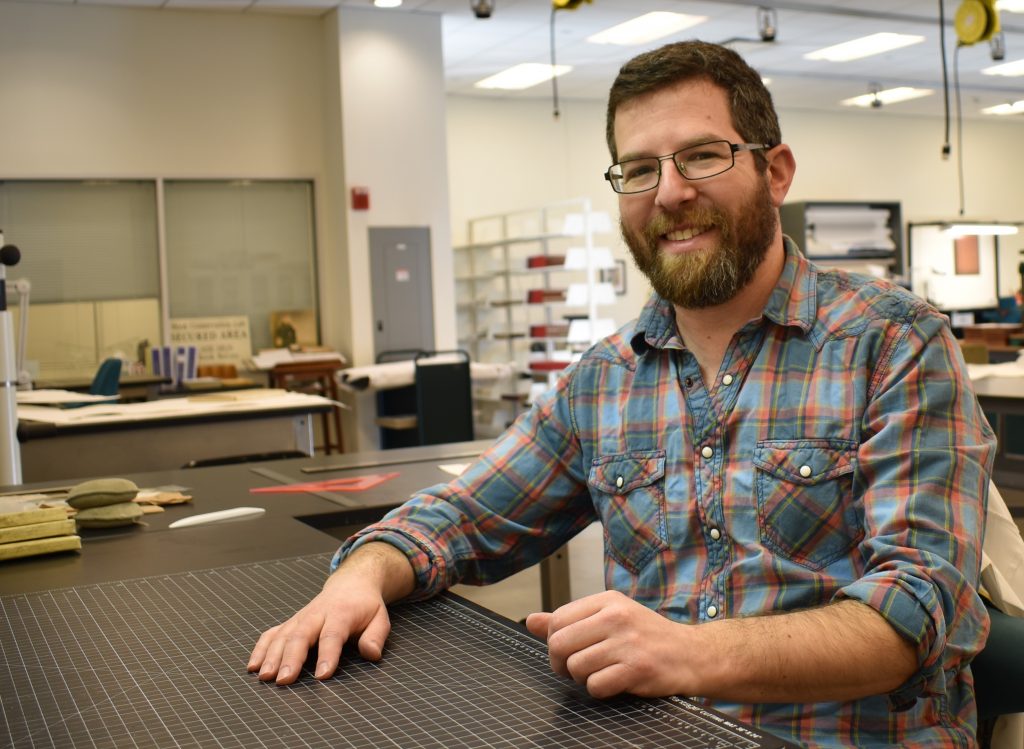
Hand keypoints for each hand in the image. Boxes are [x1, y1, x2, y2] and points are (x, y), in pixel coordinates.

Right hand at [247, 568, 390, 684]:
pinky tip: (253, 665)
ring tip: (265, 676)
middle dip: (291, 658)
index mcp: (341, 613)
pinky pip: (272, 633)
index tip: (322, 675)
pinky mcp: (291, 622)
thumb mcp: (380, 618)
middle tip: (284, 680)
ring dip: (271, 656)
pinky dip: (261, 648)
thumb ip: (376, 636)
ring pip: (283, 635)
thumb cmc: (365, 606)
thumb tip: (371, 654)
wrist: (351, 584)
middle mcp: (316, 614)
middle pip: (301, 635)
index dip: (327, 655)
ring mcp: (301, 618)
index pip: (332, 635)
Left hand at [525, 590, 691, 698]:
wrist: (691, 654)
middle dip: (561, 663)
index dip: (555, 640)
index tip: (569, 649)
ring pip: (575, 667)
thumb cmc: (647, 637)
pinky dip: (599, 690)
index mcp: (607, 601)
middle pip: (559, 644)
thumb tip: (531, 621)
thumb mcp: (610, 617)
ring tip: (600, 672)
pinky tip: (614, 682)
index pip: (557, 619)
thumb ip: (570, 620)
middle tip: (575, 668)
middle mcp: (616, 617)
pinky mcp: (637, 669)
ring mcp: (627, 643)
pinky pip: (595, 686)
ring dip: (582, 678)